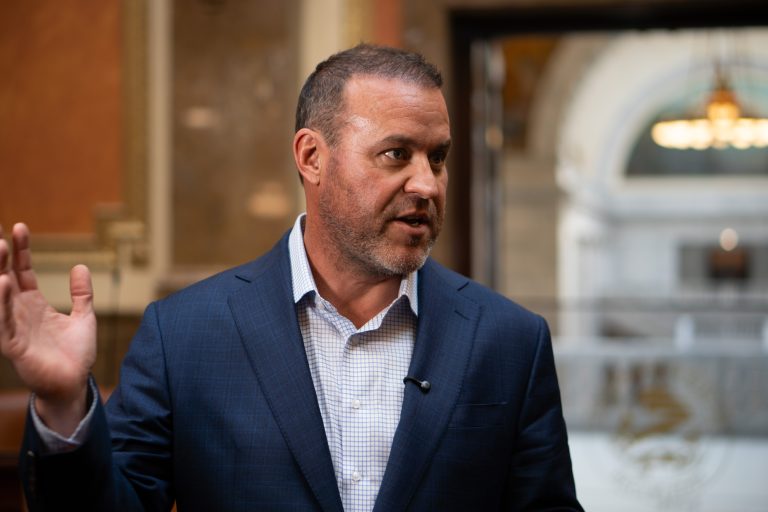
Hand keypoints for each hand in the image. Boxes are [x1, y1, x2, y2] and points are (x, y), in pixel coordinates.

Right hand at [0, 223, 95, 434]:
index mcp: (34, 305)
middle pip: (6, 277)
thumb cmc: (75, 354)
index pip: (23, 271)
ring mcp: (14, 328)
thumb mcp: (84, 318)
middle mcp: (20, 313)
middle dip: (1, 256)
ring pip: (0, 296)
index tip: (19, 227)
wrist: (74, 384)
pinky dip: (1, 303)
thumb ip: (82, 293)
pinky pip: (3, 322)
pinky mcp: (14, 345)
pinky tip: (3, 283)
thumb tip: (80, 266)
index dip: (21, 250)